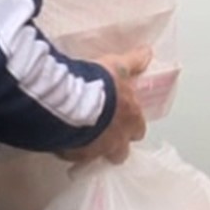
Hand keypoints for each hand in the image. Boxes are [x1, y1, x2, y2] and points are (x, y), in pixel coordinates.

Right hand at [61, 48, 150, 164]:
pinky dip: (70, 148)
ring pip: (99, 156)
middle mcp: (117, 140)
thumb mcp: (117, 66)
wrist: (70, 100)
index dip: (130, 125)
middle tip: (102, 130)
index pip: (138, 130)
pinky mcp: (75, 155)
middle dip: (115, 144)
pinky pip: (74, 156)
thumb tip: (146, 52)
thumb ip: (133, 62)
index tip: (121, 118)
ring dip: (93, 148)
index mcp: (130, 120)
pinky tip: (62, 136)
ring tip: (80, 134)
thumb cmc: (98, 84)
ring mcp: (96, 150)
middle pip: (121, 152)